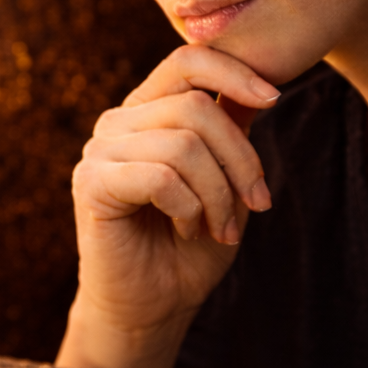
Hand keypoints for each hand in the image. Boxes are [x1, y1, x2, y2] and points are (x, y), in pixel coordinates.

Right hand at [55, 45, 278, 367]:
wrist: (154, 305)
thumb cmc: (191, 246)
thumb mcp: (226, 181)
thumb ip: (232, 132)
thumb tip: (259, 87)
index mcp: (147, 111)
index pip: (187, 61)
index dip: (233, 71)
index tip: (274, 100)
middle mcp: (118, 122)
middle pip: (195, 106)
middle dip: (241, 159)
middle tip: (257, 204)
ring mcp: (100, 150)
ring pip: (183, 143)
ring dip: (218, 194)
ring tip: (220, 229)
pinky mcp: (92, 183)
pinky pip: (160, 177)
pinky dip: (189, 208)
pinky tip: (186, 230)